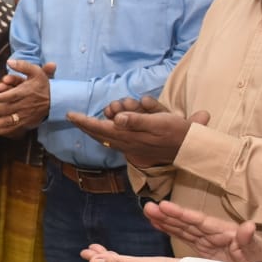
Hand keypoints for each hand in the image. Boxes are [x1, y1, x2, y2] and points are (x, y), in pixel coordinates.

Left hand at [0, 59, 53, 136]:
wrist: (56, 101)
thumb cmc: (43, 84)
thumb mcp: (36, 72)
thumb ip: (23, 66)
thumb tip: (9, 61)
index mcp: (26, 92)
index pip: (13, 95)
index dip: (2, 97)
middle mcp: (24, 105)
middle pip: (6, 109)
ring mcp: (24, 115)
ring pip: (7, 121)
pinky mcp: (24, 123)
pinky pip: (11, 128)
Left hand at [66, 96, 208, 167]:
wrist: (191, 149)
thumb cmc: (176, 132)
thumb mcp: (159, 122)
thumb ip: (136, 120)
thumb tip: (116, 119)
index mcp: (129, 137)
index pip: (100, 128)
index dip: (84, 122)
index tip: (70, 114)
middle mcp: (126, 144)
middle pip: (99, 133)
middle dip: (87, 124)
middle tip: (77, 116)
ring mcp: (130, 147)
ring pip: (108, 135)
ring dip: (104, 123)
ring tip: (109, 112)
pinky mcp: (136, 148)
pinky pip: (117, 138)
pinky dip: (112, 130)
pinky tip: (114, 124)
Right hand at [142, 199, 261, 261]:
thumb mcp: (259, 254)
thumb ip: (250, 241)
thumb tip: (248, 226)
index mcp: (225, 233)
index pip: (200, 222)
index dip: (181, 214)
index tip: (164, 206)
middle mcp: (214, 234)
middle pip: (188, 223)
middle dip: (168, 215)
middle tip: (148, 207)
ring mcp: (208, 241)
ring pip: (183, 228)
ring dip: (166, 221)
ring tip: (148, 212)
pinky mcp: (205, 250)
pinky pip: (185, 237)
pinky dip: (171, 230)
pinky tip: (158, 224)